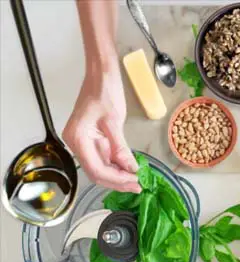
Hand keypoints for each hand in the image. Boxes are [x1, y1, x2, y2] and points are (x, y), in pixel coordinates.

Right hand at [63, 65, 140, 192]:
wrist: (101, 73)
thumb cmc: (105, 91)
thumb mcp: (114, 120)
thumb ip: (120, 148)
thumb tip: (130, 169)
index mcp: (78, 138)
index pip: (96, 169)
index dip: (116, 180)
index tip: (134, 182)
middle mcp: (77, 143)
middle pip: (96, 172)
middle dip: (117, 181)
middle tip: (138, 185)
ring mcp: (84, 142)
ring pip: (100, 167)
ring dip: (118, 175)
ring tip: (136, 179)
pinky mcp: (92, 139)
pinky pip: (104, 158)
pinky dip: (116, 165)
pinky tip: (129, 168)